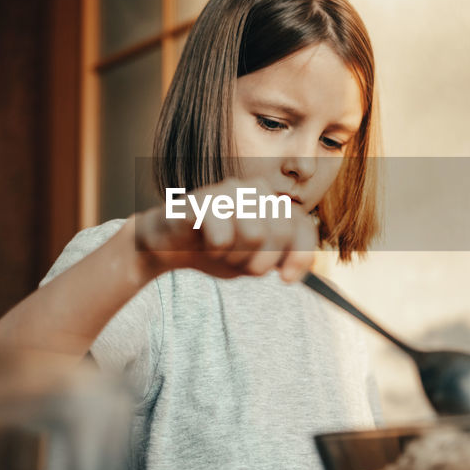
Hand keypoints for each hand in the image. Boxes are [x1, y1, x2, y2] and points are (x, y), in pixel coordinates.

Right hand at [133, 177, 317, 282]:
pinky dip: (215, 250)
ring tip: (220, 251)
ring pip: (255, 235)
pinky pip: (223, 237)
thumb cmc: (214, 248)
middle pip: (280, 234)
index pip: (302, 225)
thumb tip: (300, 271)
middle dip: (260, 261)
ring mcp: (228, 190)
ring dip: (236, 257)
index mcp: (272, 203)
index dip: (301, 255)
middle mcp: (255, 190)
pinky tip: (204, 243)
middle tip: (238, 263)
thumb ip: (279, 259)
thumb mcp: (253, 259)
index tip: (286, 280)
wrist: (168, 244)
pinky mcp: (202, 200)